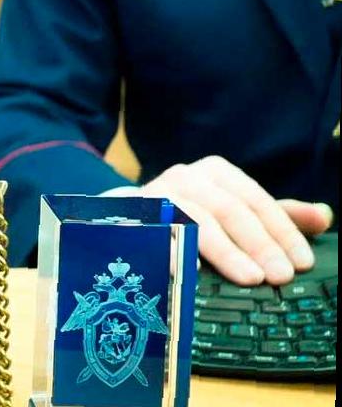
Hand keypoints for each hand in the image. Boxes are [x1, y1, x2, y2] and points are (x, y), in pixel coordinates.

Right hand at [103, 155, 333, 284]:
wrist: (126, 215)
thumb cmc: (192, 214)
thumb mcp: (236, 209)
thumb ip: (277, 215)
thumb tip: (324, 216)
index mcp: (215, 172)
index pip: (255, 199)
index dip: (282, 230)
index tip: (302, 261)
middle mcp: (185, 177)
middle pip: (228, 209)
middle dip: (258, 243)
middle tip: (281, 275)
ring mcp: (157, 195)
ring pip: (195, 219)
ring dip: (225, 250)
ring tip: (250, 277)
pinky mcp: (132, 217)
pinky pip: (156, 234)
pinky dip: (175, 252)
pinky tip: (193, 271)